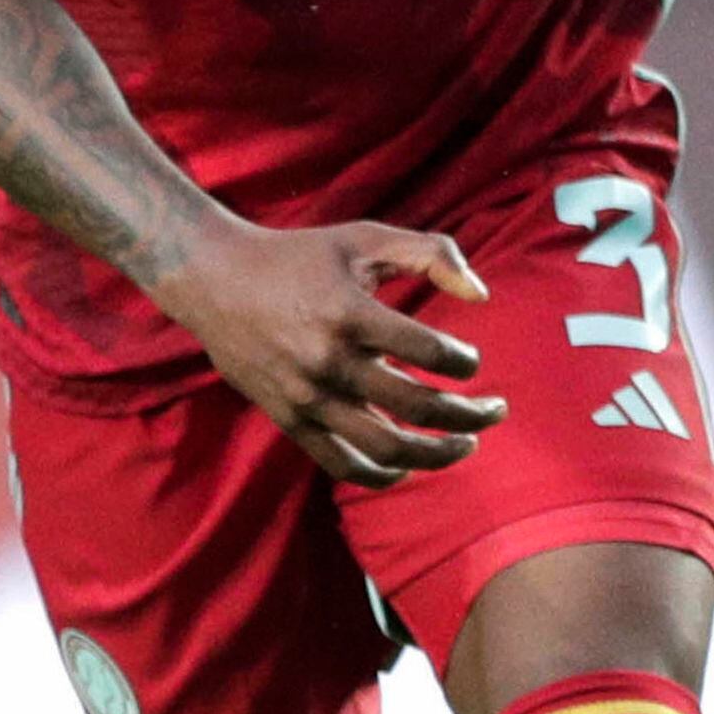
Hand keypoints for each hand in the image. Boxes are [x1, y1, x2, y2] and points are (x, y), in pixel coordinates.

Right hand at [153, 218, 504, 488]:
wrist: (215, 280)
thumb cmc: (301, 256)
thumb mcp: (366, 238)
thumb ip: (432, 254)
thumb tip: (483, 295)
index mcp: (350, 314)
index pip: (428, 351)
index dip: (462, 361)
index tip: (471, 361)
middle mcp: (328, 362)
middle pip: (416, 407)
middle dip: (468, 415)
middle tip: (498, 411)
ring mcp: (307, 397)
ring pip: (385, 447)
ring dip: (436, 454)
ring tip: (467, 444)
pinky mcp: (288, 419)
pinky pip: (339, 464)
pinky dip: (380, 475)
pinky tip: (408, 468)